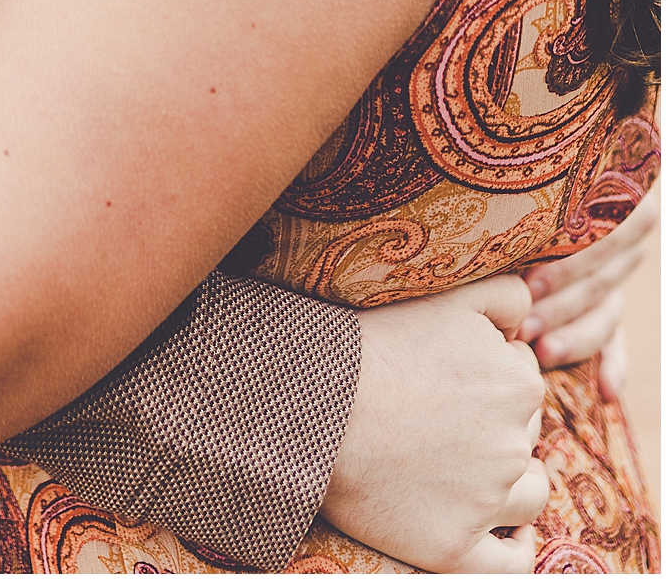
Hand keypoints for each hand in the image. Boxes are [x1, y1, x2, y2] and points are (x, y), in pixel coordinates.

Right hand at [321, 277, 547, 573]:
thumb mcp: (445, 296)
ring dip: (514, 482)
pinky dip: (517, 551)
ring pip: (529, 496)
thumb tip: (529, 320)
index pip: (523, 381)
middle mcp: (512, 446)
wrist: (315, 399)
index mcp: (517, 385)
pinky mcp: (456, 548)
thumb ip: (504, 293)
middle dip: (499, 425)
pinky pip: (512, 564)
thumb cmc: (374, 342)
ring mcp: (486, 502)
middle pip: (525, 434)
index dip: (491, 375)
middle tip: (448, 417)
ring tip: (476, 471)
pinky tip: (510, 536)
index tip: (453, 377)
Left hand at [519, 180, 657, 396]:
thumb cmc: (504, 207)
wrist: (509, 211)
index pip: (602, 238)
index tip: (528, 287)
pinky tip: (608, 391)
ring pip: (606, 314)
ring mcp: (612, 283)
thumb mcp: (516, 204)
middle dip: (559, 309)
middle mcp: (616, 246)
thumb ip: (522, 214)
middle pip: (598, 283)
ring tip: (543, 354)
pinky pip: (617, 342)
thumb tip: (492, 225)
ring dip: (575, 337)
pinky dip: (614, 366)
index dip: (566, 267)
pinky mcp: (608, 314)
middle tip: (522, 329)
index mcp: (600, 207)